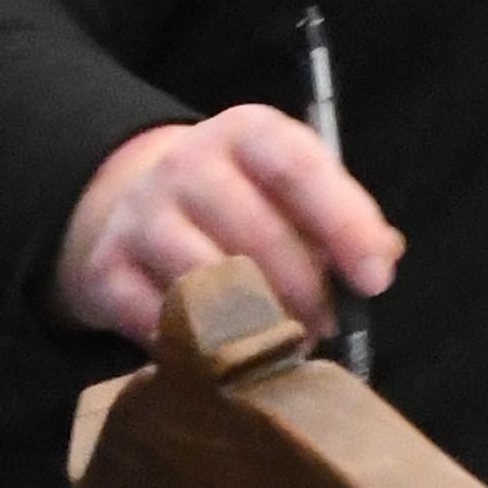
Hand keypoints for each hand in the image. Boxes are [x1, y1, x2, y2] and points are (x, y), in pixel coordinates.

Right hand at [53, 103, 405, 345]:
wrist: (138, 200)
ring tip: (278, 346)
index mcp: (248, 132)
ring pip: (205, 283)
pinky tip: (220, 354)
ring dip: (253, 328)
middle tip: (325, 329)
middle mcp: (187, 163)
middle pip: (255, 236)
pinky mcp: (105, 267)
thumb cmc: (245, 200)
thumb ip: (344, 218)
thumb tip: (382, 259)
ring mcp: (139, 214)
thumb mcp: (294, 188)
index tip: (375, 279)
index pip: (298, 169)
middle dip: (304, 294)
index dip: (343, 224)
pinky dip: (196, 347)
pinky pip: (157, 321)